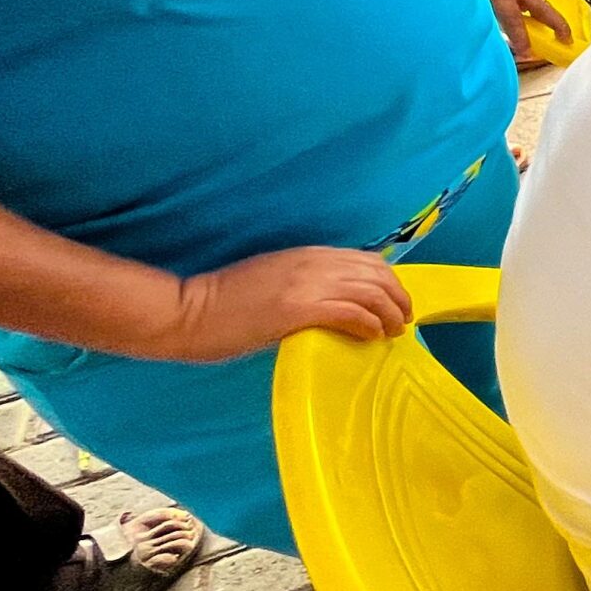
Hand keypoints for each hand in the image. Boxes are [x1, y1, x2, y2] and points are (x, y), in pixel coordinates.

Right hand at [160, 248, 413, 362]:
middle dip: (398, 297)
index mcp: (307, 254)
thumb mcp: (273, 279)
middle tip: (402, 321)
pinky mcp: (297, 309)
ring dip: (390, 314)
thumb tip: (337, 298)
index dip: (389, 281)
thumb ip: (306, 282)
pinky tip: (371, 337)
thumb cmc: (224, 303)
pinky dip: (370, 325)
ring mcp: (306, 284)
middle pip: (376, 274)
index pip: (366, 260)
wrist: (187, 311)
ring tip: (392, 332)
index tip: (396, 302)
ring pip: (371, 292)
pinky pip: (351, 312)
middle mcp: (313, 263)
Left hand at [470, 0, 572, 69]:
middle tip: (566, 38)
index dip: (522, 40)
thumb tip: (492, 29)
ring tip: (545, 23)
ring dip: (542, 9)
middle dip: (556, 24)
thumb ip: (482, 12)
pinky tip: (522, 1)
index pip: (516, 22)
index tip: (528, 53)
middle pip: (541, 6)